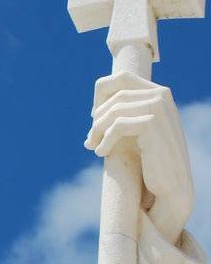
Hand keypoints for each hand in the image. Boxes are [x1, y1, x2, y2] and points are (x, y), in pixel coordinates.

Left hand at [85, 71, 193, 243]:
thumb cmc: (153, 160)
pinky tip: (100, 153)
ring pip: (113, 111)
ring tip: (92, 146)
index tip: (93, 116)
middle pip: (114, 95)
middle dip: (97, 117)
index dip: (101, 94)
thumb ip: (126, 114)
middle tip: (90, 138)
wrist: (173, 186)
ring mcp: (159, 107)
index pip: (121, 78)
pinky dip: (104, 140)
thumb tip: (94, 110)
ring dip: (97, 130)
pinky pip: (117, 125)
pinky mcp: (152, 123)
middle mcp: (162, 95)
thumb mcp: (139, 131)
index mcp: (159, 93)